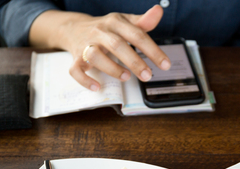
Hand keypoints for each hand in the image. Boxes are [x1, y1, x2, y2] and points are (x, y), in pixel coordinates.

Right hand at [29, 5, 170, 90]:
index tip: (165, 64)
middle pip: (117, 45)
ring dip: (112, 68)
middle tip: (148, 75)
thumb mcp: (125, 22)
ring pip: (95, 56)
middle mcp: (100, 32)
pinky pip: (76, 70)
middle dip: (134, 62)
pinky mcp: (75, 58)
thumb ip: (143, 21)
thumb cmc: (106, 28)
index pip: (137, 35)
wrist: (74, 28)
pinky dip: (85, 80)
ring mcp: (86, 45)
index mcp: (115, 23)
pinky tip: (97, 87)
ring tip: (126, 77)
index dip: (152, 50)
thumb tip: (159, 11)